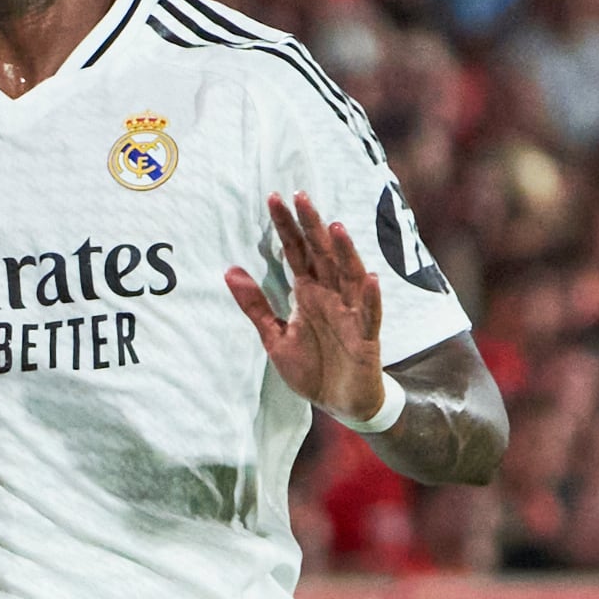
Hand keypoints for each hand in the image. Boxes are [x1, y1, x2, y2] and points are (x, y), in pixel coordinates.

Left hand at [224, 191, 387, 424]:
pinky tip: (369, 278)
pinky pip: (369, 313)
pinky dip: (370, 296)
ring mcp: (351, 313)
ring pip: (349, 276)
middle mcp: (331, 296)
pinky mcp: (365, 337)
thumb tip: (229, 271)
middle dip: (312, 226)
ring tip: (335, 227)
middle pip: (322, 254)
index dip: (286, 227)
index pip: (296, 252)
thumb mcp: (274, 337)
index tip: (274, 198)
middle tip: (300, 195)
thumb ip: (255, 305)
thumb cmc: (312, 368)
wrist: (340, 403)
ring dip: (344, 252)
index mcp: (308, 293)